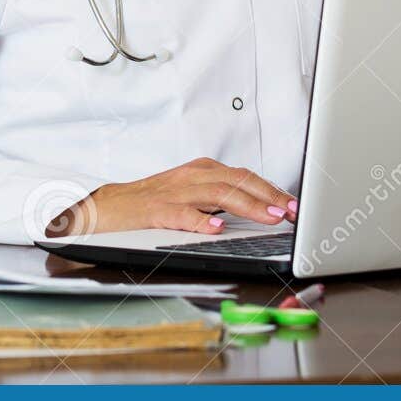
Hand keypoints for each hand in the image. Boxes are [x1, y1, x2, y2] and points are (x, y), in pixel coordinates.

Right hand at [44, 158, 297, 236]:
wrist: (106, 207)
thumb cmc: (151, 203)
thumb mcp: (190, 193)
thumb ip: (220, 197)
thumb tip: (261, 209)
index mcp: (200, 172)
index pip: (243, 176)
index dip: (271, 189)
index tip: (293, 205)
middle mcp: (190, 177)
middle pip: (236, 181)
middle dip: (267, 196)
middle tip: (290, 211)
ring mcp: (173, 192)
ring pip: (216, 193)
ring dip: (246, 205)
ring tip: (268, 217)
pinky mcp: (155, 211)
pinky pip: (181, 213)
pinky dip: (200, 220)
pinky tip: (216, 228)